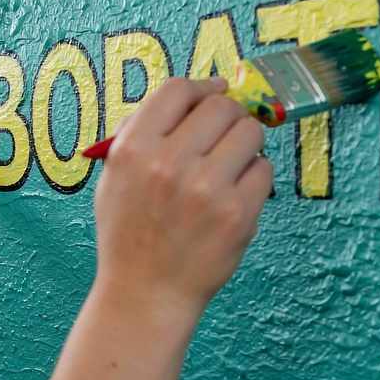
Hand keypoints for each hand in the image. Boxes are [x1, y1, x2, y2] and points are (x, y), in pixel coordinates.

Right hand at [93, 77, 271, 319]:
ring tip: (229, 166)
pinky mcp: (237, 213)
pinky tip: (234, 195)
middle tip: (222, 136)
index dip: (199, 88)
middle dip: (227, 116)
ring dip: (245, 144)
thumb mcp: (115, 177)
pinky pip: (264, 170)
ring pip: (250, 132)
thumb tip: (199, 91)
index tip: (211, 94)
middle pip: (220, 106)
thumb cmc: (129, 233)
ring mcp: (205, 189)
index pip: (177, 90)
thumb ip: (145, 133)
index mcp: (133, 149)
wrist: (145, 292)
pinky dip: (254, 177)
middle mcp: (168, 163)